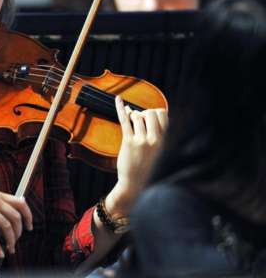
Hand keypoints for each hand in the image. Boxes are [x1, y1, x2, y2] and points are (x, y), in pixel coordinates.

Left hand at [108, 96, 167, 214]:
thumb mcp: (160, 150)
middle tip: (139, 121)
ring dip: (133, 115)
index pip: (163, 114)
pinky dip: (120, 108)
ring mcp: (142, 141)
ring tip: (130, 119)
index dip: (155, 112)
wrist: (135, 184)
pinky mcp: (128, 142)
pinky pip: (125, 120)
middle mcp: (156, 139)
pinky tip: (118, 100)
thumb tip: (147, 112)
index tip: (149, 118)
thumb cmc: (148, 166)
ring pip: (137, 116)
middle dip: (144, 113)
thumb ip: (159, 133)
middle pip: (150, 112)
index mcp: (166, 141)